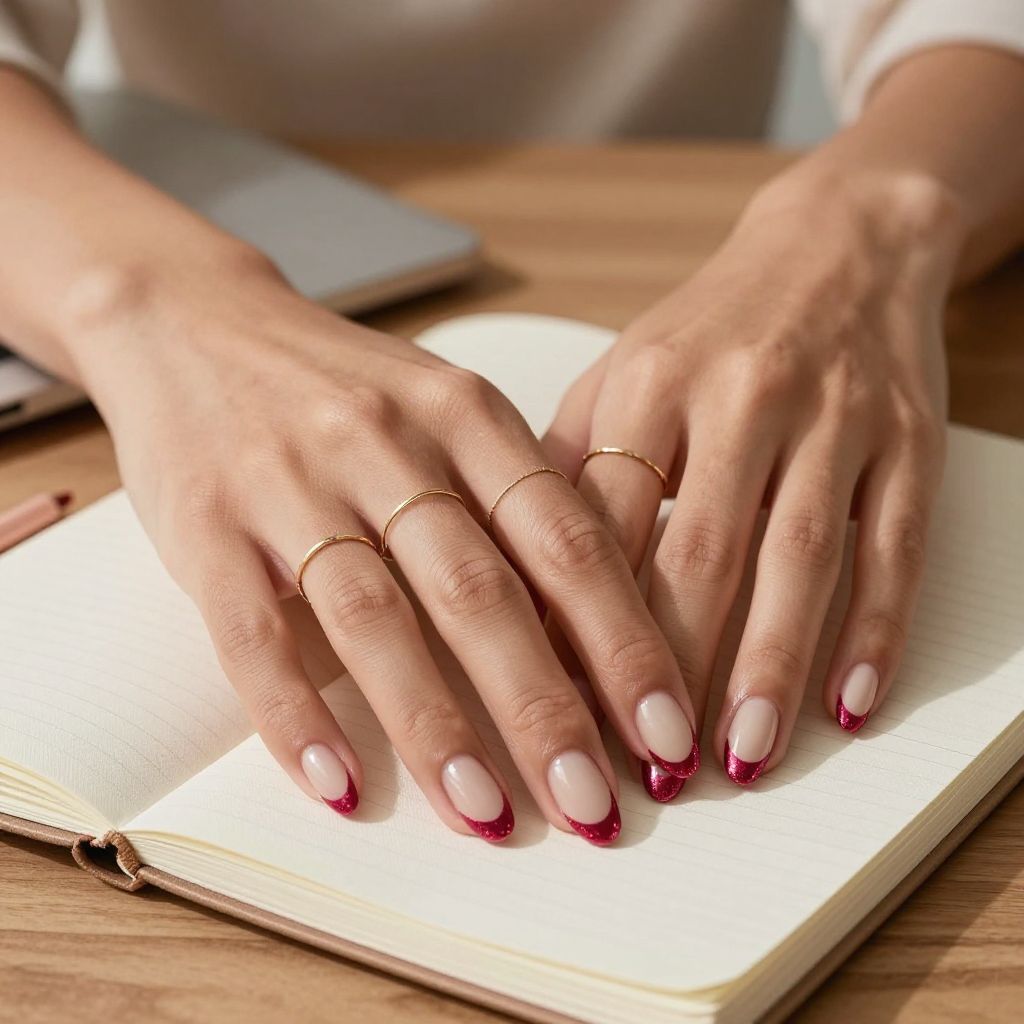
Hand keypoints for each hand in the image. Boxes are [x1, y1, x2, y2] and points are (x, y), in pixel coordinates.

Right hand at [76, 249, 696, 842]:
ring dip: (437, 730)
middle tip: (594, 806)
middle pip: (481, 591)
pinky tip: (341, 790)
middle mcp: (386, 444)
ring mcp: (290, 485)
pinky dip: (297, 719)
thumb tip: (598, 629)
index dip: (624, 644)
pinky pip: (254, 637)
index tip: (664, 736)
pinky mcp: (206, 528)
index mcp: (466, 413)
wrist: (195, 322)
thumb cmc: (343, 385)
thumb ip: (514, 498)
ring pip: (377, 620)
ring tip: (488, 818)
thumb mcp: (445, 407)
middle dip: (546, 710)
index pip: (565, 539)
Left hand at [544, 168, 959, 786]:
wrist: (836, 247)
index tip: (561, 708)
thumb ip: (566, 467)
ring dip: (771, 667)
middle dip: (673, 668)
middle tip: (653, 767)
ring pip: (801, 558)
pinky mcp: (908, 439)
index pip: (601, 524)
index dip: (579, 625)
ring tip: (745, 757)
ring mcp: (833, 417)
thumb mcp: (620, 374)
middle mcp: (740, 396)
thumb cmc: (710, 329)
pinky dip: (874, 631)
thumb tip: (517, 582)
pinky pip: (893, 546)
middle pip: (699, 550)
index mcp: (647, 384)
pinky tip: (847, 702)